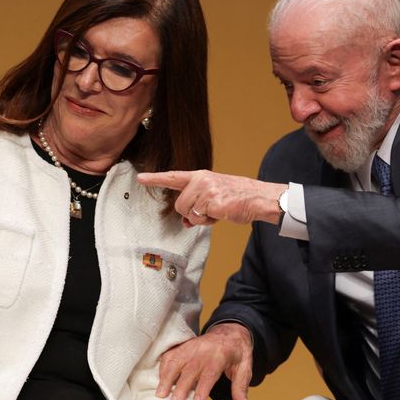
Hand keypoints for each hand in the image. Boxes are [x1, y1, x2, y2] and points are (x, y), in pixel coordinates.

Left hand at [137, 170, 286, 226]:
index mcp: (200, 176)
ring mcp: (207, 191)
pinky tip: (221, 213)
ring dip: (201, 219)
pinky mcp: (213, 203)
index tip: (141, 178)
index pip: (174, 177)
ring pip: (188, 214)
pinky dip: (209, 222)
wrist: (258, 198)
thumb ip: (196, 205)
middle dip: (190, 214)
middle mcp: (201, 180)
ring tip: (217, 211)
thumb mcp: (214, 195)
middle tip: (208, 211)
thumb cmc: (237, 197)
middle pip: (179, 205)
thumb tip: (184, 222)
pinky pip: (200, 220)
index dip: (155, 178)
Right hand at [157, 323, 252, 399]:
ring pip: (176, 361)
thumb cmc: (237, 352)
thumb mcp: (244, 368)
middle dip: (180, 388)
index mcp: (221, 355)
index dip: (202, 389)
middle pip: (190, 370)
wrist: (230, 331)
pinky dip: (163, 368)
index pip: (210, 373)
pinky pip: (170, 356)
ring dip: (167, 378)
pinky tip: (161, 381)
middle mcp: (203, 350)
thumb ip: (241, 388)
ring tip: (160, 395)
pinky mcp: (183, 346)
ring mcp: (191, 347)